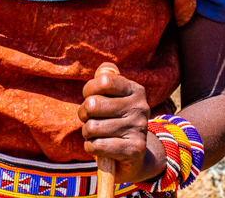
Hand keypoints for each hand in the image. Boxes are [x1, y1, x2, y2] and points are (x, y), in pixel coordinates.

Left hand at [78, 63, 163, 184]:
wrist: (134, 157)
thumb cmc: (115, 121)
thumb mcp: (114, 98)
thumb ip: (107, 79)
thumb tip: (104, 68)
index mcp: (135, 90)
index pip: (104, 81)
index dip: (89, 90)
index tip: (90, 98)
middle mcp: (140, 107)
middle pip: (93, 104)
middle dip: (84, 114)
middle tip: (90, 119)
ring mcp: (138, 129)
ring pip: (92, 127)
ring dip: (87, 133)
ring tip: (97, 134)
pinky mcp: (134, 150)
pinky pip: (96, 145)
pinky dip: (91, 147)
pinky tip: (99, 147)